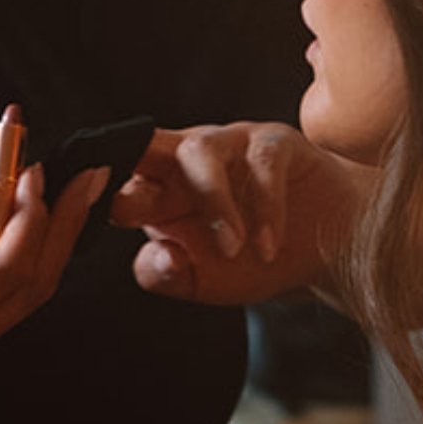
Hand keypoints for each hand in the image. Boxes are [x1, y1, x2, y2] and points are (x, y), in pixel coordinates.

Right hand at [0, 158, 109, 423]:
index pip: (12, 260)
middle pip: (37, 282)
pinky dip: (20, 267)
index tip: (35, 165)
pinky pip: (3, 308)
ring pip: (26, 298)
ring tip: (62, 198)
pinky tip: (17, 234)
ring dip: (49, 245)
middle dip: (66, 225)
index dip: (32, 209)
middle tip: (88, 176)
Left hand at [111, 121, 366, 306]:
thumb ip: (167, 274)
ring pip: (201, 152)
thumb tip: (156, 254)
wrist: (328, 251)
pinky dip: (265, 207)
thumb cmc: (255, 261)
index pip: (117, 180)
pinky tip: (269, 247)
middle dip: (132, 164)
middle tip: (132, 206)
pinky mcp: (276, 143)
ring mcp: (233, 145)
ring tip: (234, 251)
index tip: (94, 214)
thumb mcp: (203, 280)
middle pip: (147, 147)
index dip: (99, 192)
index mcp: (160, 190)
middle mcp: (188, 159)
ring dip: (213, 203)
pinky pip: (263, 162)